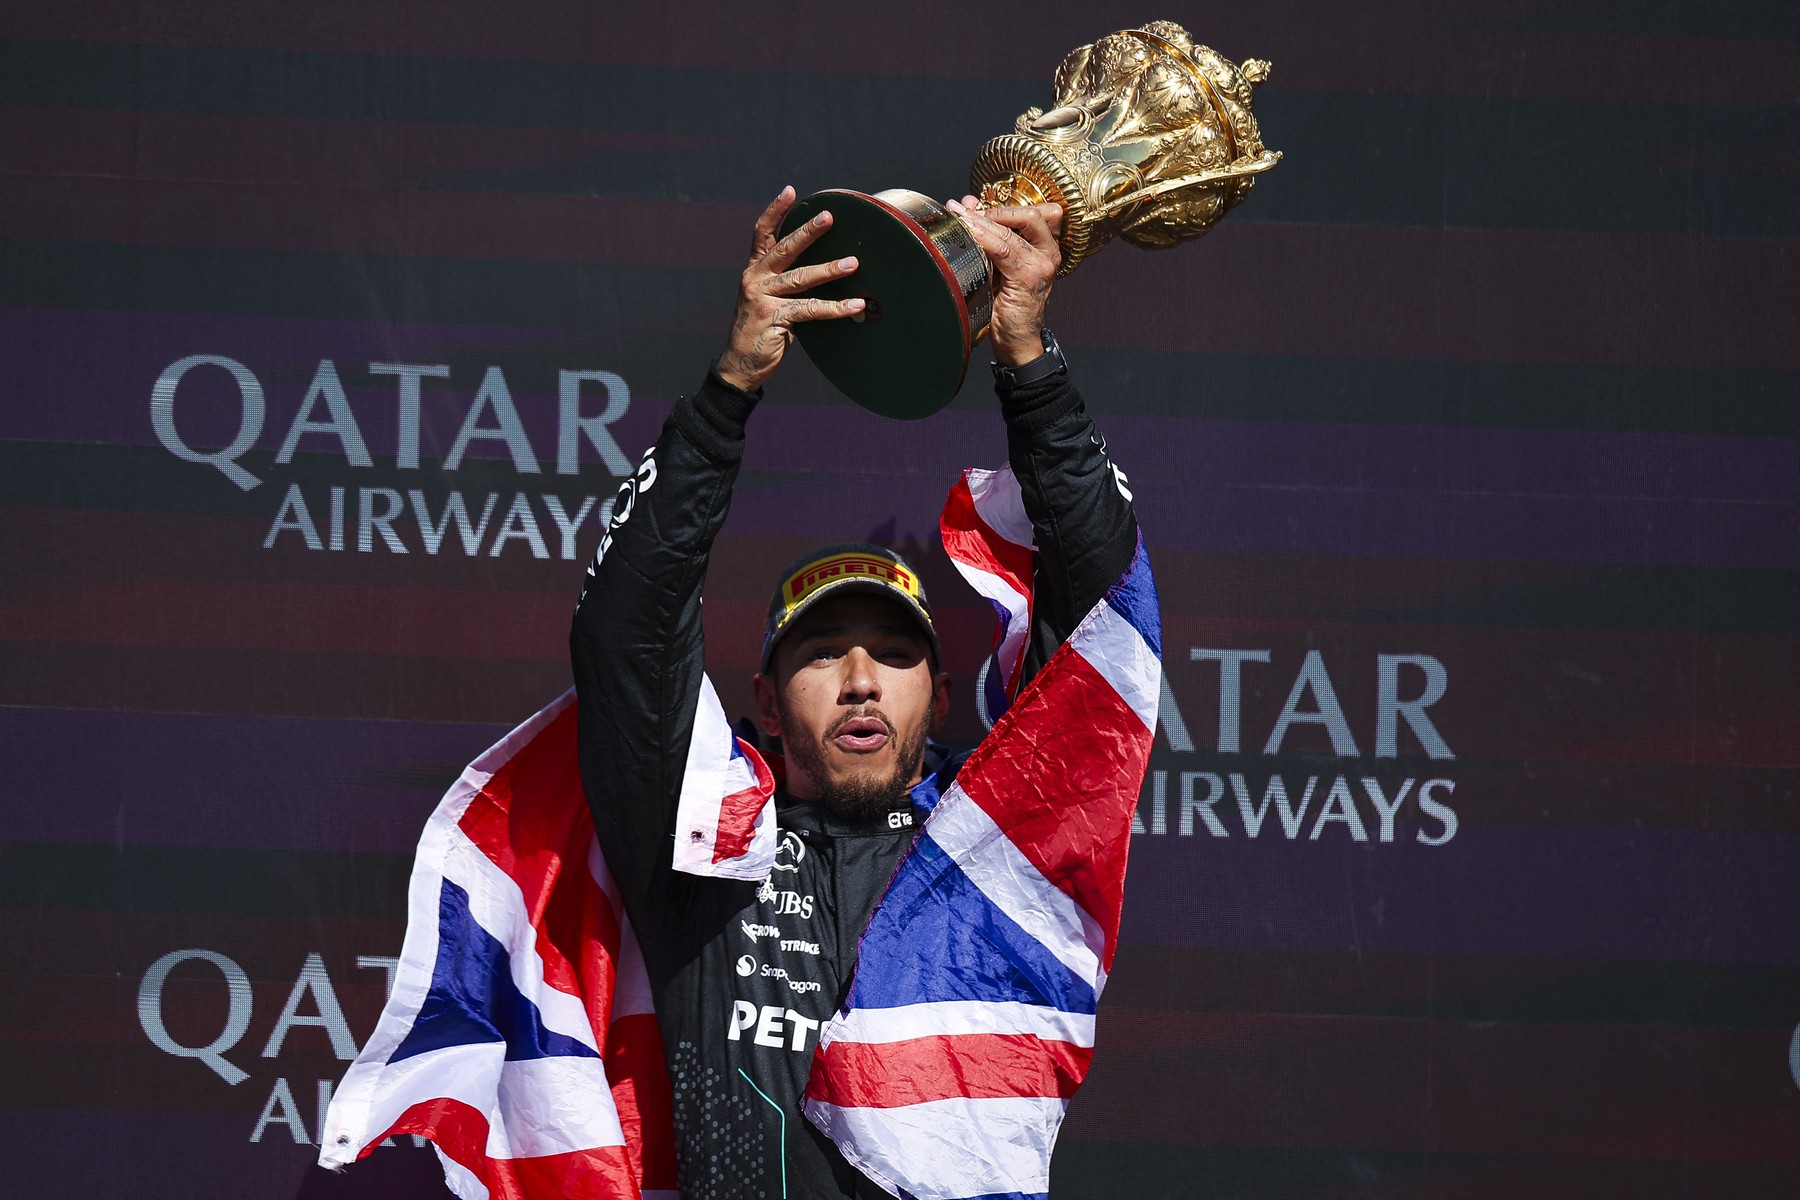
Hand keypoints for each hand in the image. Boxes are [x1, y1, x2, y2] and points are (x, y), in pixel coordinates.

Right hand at [718, 186, 864, 392]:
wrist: (740, 365)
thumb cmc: (761, 330)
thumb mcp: (769, 299)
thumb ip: (786, 282)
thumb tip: (824, 268)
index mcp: (754, 270)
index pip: (762, 233)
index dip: (775, 211)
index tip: (790, 191)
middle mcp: (755, 279)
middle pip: (783, 249)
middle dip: (807, 232)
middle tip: (828, 217)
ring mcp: (762, 299)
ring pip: (799, 279)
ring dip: (828, 270)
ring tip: (853, 263)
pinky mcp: (772, 319)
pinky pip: (809, 310)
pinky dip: (834, 308)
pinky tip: (854, 305)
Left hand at [946, 195, 1063, 366]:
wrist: (1016, 341)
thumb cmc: (1006, 305)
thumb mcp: (999, 265)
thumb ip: (990, 235)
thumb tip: (969, 205)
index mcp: (1046, 248)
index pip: (1036, 212)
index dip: (1004, 205)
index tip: (975, 206)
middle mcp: (1049, 254)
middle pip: (1029, 215)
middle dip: (995, 210)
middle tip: (967, 212)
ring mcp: (1041, 266)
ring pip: (1011, 232)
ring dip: (981, 223)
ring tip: (959, 218)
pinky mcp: (1028, 278)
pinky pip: (1003, 250)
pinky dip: (982, 239)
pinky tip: (967, 234)